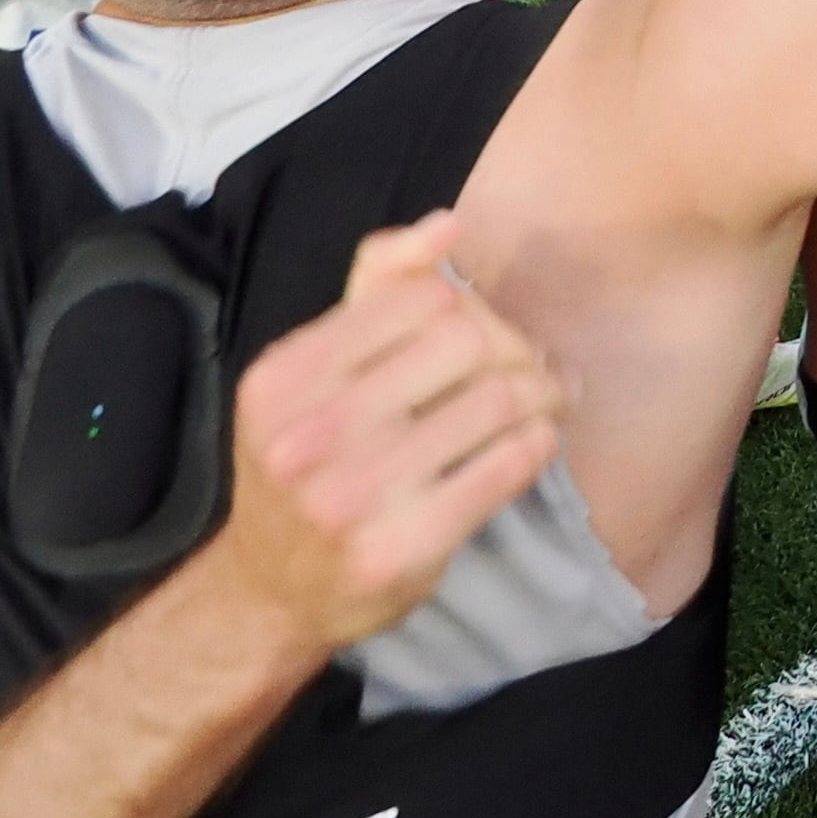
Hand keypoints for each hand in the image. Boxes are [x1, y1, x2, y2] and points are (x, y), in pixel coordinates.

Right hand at [203, 213, 568, 662]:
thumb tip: (447, 225)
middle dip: (517, 349)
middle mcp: (310, 434)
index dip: (472, 306)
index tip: (487, 332)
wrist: (269, 592)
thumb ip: (373, 288)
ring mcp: (354, 497)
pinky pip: (507, 467)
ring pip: (497, 402)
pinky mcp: (402, 548)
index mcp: (284, 377)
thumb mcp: (310, 372)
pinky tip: (532, 444)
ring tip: (547, 403)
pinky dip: (536, 445)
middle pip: (465, 342)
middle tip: (536, 369)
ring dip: (542, 396)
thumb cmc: (303, 464)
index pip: (421, 298)